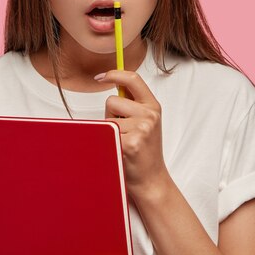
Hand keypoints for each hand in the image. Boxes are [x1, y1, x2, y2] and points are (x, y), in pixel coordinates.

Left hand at [95, 70, 169, 197]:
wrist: (151, 180)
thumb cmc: (144, 151)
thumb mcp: (145, 122)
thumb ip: (133, 103)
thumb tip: (112, 80)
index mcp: (153, 106)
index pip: (133, 79)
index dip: (114, 74)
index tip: (101, 77)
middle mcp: (149, 115)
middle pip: (112, 100)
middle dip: (110, 114)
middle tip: (123, 131)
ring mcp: (142, 129)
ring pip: (107, 118)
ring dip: (109, 130)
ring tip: (123, 142)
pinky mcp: (131, 143)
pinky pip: (106, 134)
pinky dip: (107, 142)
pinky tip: (120, 151)